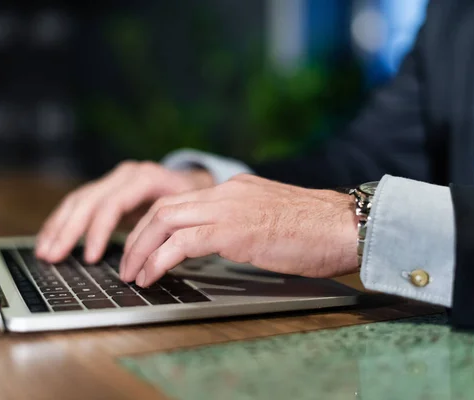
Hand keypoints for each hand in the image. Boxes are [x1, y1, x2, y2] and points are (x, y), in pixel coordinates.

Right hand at [35, 161, 213, 262]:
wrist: (192, 182)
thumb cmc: (192, 200)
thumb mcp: (187, 211)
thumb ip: (169, 230)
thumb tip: (153, 261)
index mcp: (145, 178)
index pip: (113, 204)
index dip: (99, 231)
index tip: (91, 258)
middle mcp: (125, 175)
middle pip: (89, 201)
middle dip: (69, 231)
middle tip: (54, 257)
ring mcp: (113, 180)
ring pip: (78, 201)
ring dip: (58, 228)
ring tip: (45, 253)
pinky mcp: (105, 189)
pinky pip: (77, 203)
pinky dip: (62, 222)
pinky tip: (49, 239)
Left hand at [119, 174, 358, 286]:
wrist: (345, 225)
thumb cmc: (317, 230)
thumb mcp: (270, 220)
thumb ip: (241, 224)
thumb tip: (220, 243)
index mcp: (234, 190)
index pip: (179, 202)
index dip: (153, 226)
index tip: (143, 248)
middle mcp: (226, 193)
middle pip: (163, 207)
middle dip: (137, 237)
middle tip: (128, 264)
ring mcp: (228, 208)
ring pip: (164, 220)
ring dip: (141, 249)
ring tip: (133, 275)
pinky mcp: (233, 230)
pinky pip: (182, 242)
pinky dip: (159, 260)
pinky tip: (153, 277)